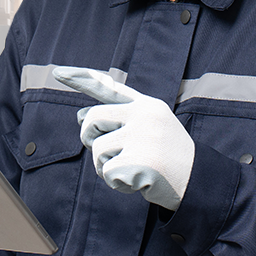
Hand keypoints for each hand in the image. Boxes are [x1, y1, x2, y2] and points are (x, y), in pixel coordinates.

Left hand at [54, 67, 194, 210]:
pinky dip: (116, 183)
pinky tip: (136, 182)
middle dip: (89, 138)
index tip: (58, 73)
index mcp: (147, 105)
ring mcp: (141, 137)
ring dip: (105, 165)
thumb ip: (118, 120)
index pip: (109, 88)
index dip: (81, 79)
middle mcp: (143, 116)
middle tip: (108, 154)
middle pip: (93, 119)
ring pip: (97, 148)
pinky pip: (106, 172)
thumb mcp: (149, 130)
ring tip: (130, 169)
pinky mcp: (138, 161)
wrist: (198, 181)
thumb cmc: (169, 156)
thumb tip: (80, 115)